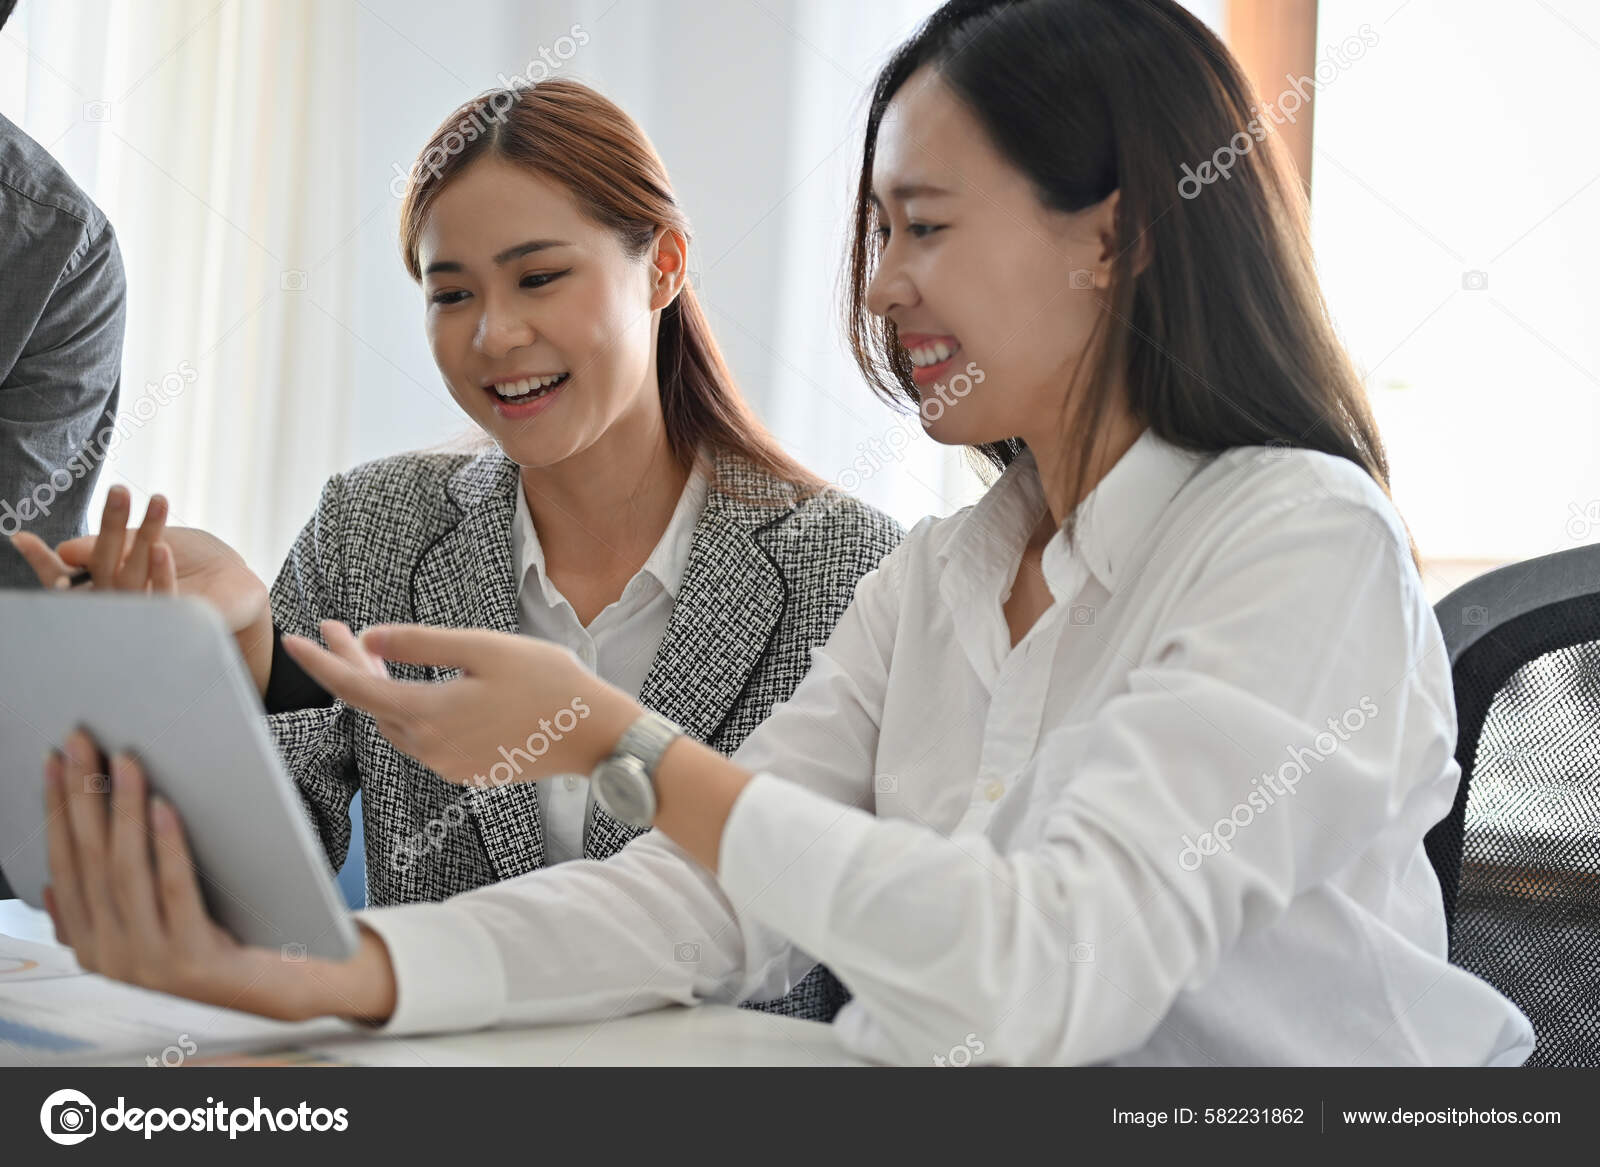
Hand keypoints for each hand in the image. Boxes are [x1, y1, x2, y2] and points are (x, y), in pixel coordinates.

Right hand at [10, 485, 268, 633]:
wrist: (234, 586)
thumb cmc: (185, 562)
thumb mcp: (143, 545)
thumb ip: (105, 547)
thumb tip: (64, 549)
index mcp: (106, 586)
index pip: (65, 578)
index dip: (44, 563)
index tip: (21, 539)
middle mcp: (119, 607)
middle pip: (105, 568)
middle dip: (112, 527)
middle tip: (119, 490)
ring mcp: (147, 619)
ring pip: (134, 578)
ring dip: (145, 537)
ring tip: (158, 501)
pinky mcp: (177, 623)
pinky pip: (163, 600)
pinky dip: (159, 572)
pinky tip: (160, 548)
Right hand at [41, 729, 395, 1023]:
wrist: (286, 987)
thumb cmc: (225, 939)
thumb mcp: (155, 926)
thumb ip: (108, 910)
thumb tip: (56, 879)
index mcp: (93, 944)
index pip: (65, 864)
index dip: (57, 809)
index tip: (57, 758)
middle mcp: (112, 956)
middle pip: (90, 861)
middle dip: (83, 795)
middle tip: (84, 742)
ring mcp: (149, 963)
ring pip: (126, 872)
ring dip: (123, 810)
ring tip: (127, 762)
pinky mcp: (192, 961)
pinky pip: (174, 891)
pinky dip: (166, 846)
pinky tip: (164, 807)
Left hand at [281, 621, 638, 785]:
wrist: (594, 735)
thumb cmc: (548, 683)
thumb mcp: (483, 649)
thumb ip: (421, 643)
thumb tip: (369, 638)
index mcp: (430, 714)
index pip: (355, 688)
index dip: (321, 662)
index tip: (295, 638)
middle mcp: (429, 747)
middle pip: (372, 703)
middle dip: (350, 664)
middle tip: (337, 629)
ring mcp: (447, 764)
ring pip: (395, 721)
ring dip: (378, 687)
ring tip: (373, 651)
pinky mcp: (466, 769)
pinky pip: (421, 737)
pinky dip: (406, 708)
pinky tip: (414, 686)